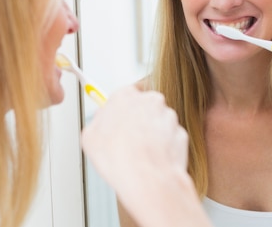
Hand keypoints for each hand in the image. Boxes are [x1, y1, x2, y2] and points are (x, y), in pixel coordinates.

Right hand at [81, 86, 209, 226]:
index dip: (121, 108)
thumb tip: (100, 123)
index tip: (119, 116)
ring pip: (158, 121)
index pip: (125, 93)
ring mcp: (168, 116)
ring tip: (139, 154)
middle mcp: (149, 100)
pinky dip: (163, 146)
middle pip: (144, 105)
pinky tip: (152, 159)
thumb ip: (97, 123)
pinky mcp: (180, 133)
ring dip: (151, 133)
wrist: (147, 179)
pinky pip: (170, 137)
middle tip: (128, 139)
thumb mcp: (90, 138)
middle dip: (138, 119)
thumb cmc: (119, 158)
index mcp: (125, 96)